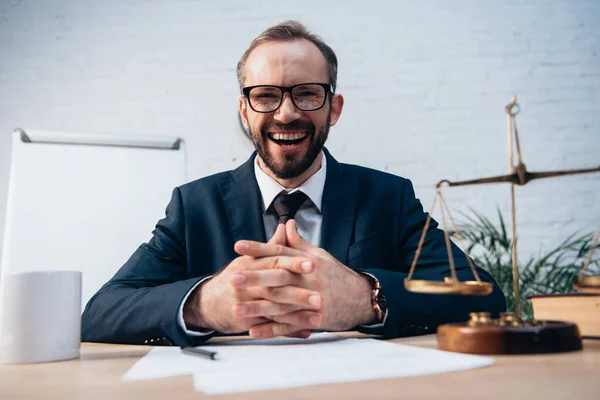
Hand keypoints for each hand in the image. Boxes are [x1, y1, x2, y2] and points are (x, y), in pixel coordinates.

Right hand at [183, 225, 321, 335]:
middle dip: (299, 293)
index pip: (274, 261)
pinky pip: (271, 327)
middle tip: (320, 296)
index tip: (313, 264)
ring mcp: (247, 305)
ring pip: (275, 310)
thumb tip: (287, 226)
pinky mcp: (246, 323)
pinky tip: (306, 332)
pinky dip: (289, 330)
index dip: (294, 262)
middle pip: (276, 288)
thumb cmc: (235, 278)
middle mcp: (248, 284)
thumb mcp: (250, 259)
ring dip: (298, 315)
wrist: (207, 303)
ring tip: (318, 317)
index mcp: (250, 264)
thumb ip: (271, 245)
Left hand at [235, 220, 375, 337]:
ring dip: (257, 308)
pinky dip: (271, 329)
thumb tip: (286, 223)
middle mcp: (309, 279)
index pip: (279, 251)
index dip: (258, 248)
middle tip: (232, 279)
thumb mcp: (320, 255)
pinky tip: (253, 331)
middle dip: (254, 278)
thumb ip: (299, 242)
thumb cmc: (337, 275)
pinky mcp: (314, 319)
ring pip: (280, 304)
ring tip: (235, 309)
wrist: (362, 299)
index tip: (238, 246)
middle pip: (277, 277)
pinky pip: (289, 325)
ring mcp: (311, 300)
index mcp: (307, 261)